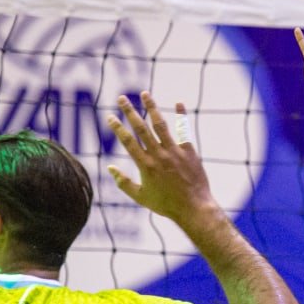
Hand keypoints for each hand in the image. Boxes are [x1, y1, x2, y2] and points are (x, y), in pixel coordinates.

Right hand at [106, 92, 214, 223]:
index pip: (127, 141)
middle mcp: (158, 155)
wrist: (194, 208)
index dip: (117, 128)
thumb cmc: (166, 205)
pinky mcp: (189, 153)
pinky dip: (181, 117)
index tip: (109, 116)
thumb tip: (110, 168)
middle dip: (130, 112)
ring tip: (144, 94)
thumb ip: (123, 182)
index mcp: (145, 165)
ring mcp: (175, 152)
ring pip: (160, 125)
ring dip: (152, 108)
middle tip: (122, 97)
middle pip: (141, 128)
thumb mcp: (140, 196)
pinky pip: (184, 131)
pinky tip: (178, 103)